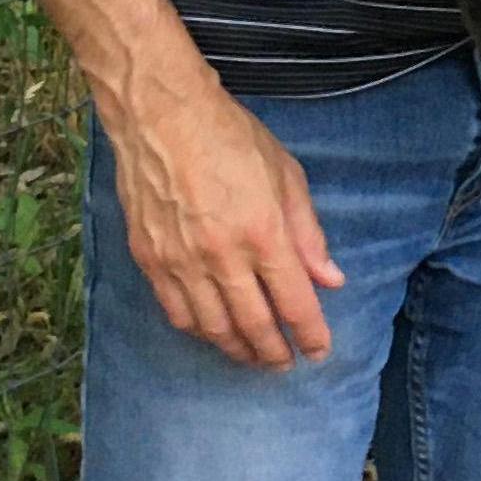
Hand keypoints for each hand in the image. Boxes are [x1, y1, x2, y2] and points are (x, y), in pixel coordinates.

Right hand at [104, 75, 345, 370]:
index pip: (293, 302)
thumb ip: (308, 233)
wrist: (162, 116)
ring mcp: (181, 261)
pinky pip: (177, 313)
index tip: (319, 351)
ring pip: (213, 328)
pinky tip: (213, 332)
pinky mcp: (150, 260)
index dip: (310, 334)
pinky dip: (199, 332)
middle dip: (275, 352)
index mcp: (263, 231)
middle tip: (285, 364)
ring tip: (253, 356)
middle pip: (254, 325)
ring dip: (238, 349)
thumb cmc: (230, 138)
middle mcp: (222, 255)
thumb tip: (330, 280)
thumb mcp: (286, 175)